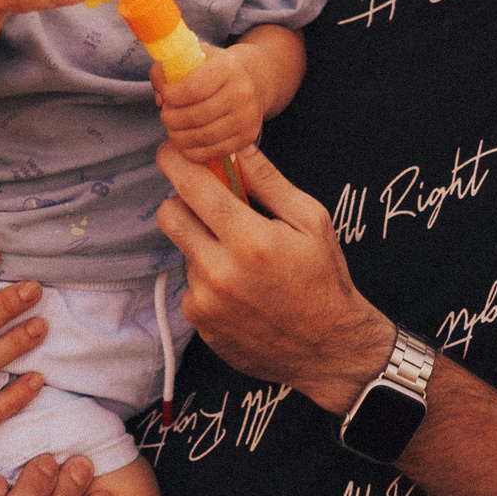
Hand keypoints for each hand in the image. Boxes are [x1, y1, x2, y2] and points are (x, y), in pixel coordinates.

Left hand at [152, 143, 396, 414]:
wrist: (327, 348)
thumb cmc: (323, 279)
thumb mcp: (311, 220)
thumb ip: (269, 181)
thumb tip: (237, 146)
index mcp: (249, 239)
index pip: (191, 186)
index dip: (175, 160)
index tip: (173, 150)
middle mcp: (219, 271)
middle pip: (168, 214)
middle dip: (184, 200)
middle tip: (211, 204)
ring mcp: (205, 300)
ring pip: (182, 248)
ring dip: (202, 243)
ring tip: (241, 258)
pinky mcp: (199, 321)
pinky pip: (188, 282)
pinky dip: (206, 277)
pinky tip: (238, 287)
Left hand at [153, 45, 263, 160]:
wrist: (250, 82)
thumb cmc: (212, 69)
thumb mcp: (190, 58)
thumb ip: (165, 70)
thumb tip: (160, 98)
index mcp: (227, 67)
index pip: (192, 88)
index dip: (171, 96)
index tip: (164, 95)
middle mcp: (241, 92)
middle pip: (195, 116)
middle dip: (171, 119)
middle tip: (165, 115)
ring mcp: (246, 117)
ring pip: (202, 137)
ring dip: (178, 136)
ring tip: (173, 129)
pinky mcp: (247, 137)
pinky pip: (212, 151)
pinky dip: (191, 150)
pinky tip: (184, 141)